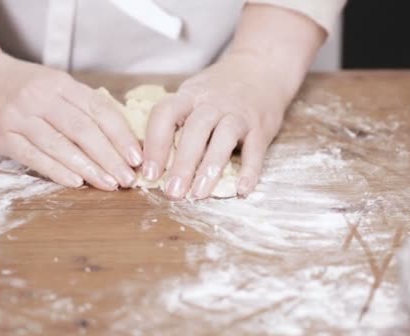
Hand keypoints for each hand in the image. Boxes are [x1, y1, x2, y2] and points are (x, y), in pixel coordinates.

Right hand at [0, 53, 142, 189]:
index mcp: (61, 83)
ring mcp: (19, 116)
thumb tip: (122, 137)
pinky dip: (57, 170)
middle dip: (110, 157)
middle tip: (127, 178)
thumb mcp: (55, 85)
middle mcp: (40, 97)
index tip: (137, 156)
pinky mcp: (1, 136)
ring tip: (108, 184)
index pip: (99, 110)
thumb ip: (83, 106)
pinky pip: (33, 156)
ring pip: (60, 145)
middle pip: (83, 129)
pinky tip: (76, 182)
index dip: (121, 135)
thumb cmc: (23, 87)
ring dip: (88, 168)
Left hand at [142, 53, 296, 199]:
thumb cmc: (218, 91)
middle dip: (182, 163)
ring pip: (224, 138)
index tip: (150, 173)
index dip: (154, 144)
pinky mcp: (261, 127)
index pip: (165, 114)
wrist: (260, 68)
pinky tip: (241, 190)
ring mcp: (239, 114)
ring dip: (210, 167)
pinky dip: (249, 171)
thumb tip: (148, 161)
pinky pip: (255, 150)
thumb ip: (175, 122)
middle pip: (195, 130)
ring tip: (199, 194)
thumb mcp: (192, 95)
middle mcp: (213, 103)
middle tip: (173, 192)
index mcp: (189, 96)